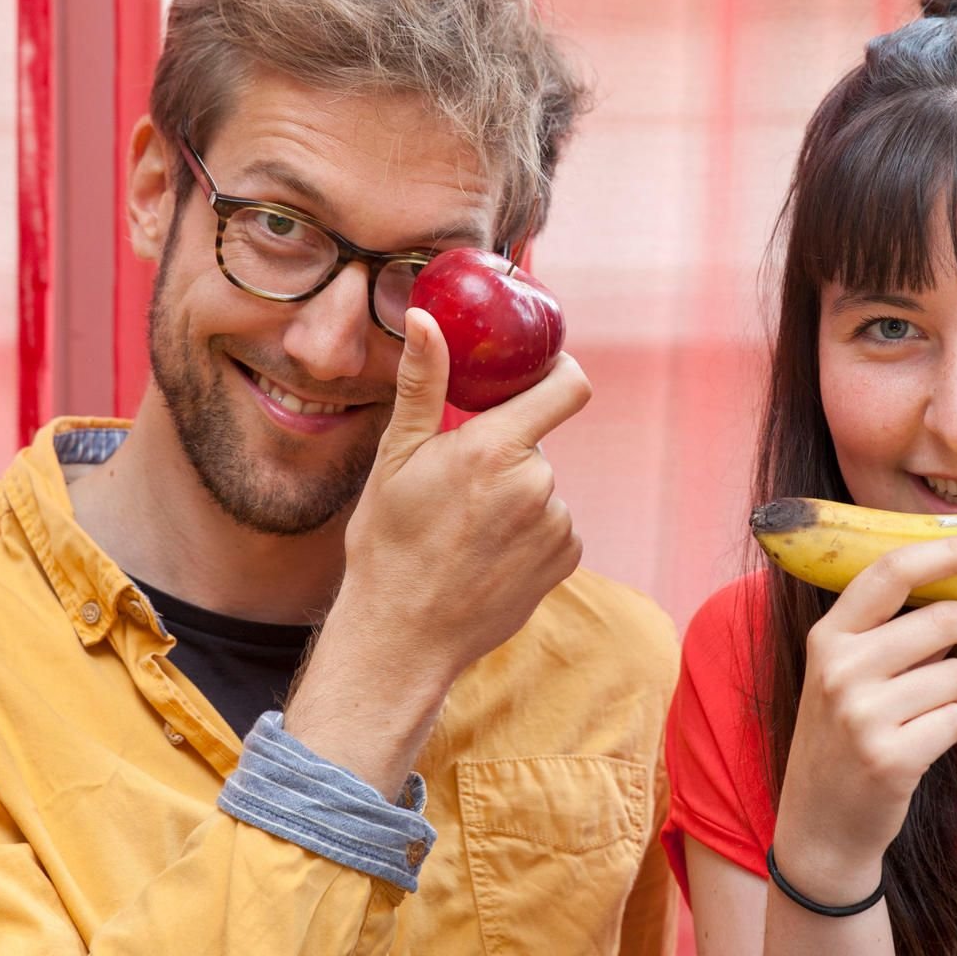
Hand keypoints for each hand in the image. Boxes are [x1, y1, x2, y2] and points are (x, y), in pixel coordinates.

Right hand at [286, 308, 590, 787]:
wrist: (403, 635)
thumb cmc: (389, 545)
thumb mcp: (396, 458)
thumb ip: (422, 384)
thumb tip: (427, 319)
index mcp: (495, 449)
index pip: (566, 387)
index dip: (559, 372)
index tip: (540, 374)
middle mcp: (537, 485)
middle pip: (538, 442)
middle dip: (507, 452)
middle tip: (458, 485)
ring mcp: (556, 525)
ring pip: (544, 486)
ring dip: (517, 495)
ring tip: (468, 529)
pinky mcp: (566, 559)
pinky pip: (555, 524)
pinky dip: (530, 530)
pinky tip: (489, 553)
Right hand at [772, 536, 956, 902]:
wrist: (819, 824)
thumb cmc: (842, 740)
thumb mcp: (841, 676)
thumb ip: (885, 634)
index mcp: (827, 637)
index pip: (890, 572)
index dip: (948, 552)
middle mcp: (839, 669)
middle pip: (942, 620)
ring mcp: (861, 714)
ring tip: (937, 714)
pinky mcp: (890, 757)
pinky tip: (926, 745)